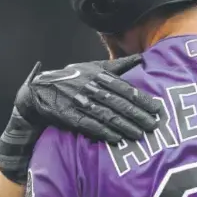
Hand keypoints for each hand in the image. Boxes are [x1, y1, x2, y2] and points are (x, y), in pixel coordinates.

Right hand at [0, 55, 161, 183]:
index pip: (125, 88)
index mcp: (99, 75)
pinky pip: (88, 124)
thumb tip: (142, 58)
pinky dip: (102, 132)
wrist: (39, 89)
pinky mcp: (68, 115)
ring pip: (106, 114)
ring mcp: (79, 101)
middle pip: (118, 103)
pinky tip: (116, 138)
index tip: (157, 109)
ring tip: (139, 134)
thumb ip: (119, 65)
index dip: (142, 99)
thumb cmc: (74, 78)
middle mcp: (91, 87)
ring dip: (124, 126)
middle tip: (153, 125)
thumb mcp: (94, 67)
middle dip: (137, 115)